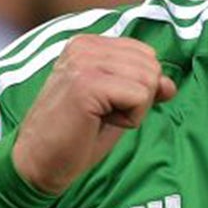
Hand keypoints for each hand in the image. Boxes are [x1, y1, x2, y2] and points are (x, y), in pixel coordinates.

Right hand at [9, 35, 176, 194]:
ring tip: (98, 119)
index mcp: (88, 44)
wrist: (36, 163)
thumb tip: (170, 84)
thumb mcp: (115, 106)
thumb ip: (142, 88)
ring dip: (133, 110)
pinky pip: (139, 97)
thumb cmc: (74, 137)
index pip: (146, 55)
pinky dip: (129, 119)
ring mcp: (84, 62)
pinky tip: (98, 124)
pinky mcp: (87, 83)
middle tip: (101, 115)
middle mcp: (84, 46)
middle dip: (138, 100)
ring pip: (148, 81)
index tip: (105, 106)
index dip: (138, 89)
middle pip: (151, 67)